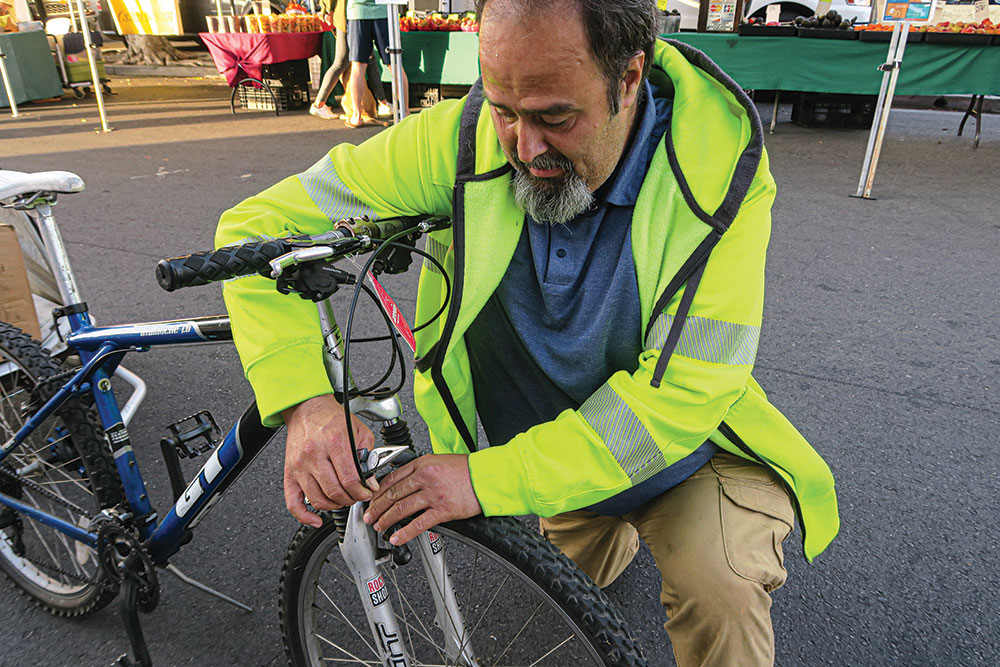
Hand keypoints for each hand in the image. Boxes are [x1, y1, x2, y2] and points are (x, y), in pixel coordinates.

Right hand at [282, 394, 375, 527]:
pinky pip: (292, 502)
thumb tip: (371, 480)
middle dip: (351, 499)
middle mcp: (314, 454)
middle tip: (357, 497)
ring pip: (318, 499)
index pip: (350, 479)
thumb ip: (367, 454)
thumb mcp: (358, 429)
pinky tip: (316, 519)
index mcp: (334, 442)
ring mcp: (300, 465)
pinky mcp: (289, 473)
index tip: (368, 492)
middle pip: (335, 491)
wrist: (307, 408)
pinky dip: (304, 516)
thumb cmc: (332, 418)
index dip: (362, 491)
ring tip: (342, 500)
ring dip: (334, 506)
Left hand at [363, 454, 481, 544]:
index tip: (372, 498)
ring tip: (379, 527)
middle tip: (369, 515)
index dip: (378, 491)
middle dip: (377, 507)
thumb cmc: (467, 470)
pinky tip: (396, 537)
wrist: (487, 477)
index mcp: (422, 464)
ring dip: (386, 520)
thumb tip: (404, 483)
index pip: (392, 478)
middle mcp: (425, 478)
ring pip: (401, 509)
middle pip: (393, 494)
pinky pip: (418, 523)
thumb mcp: (439, 461)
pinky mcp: (443, 510)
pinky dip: (404, 532)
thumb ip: (421, 471)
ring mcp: (433, 494)